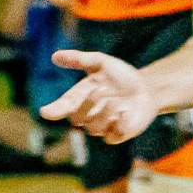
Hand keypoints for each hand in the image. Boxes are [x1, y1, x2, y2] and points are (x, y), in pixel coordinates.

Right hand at [39, 50, 158, 143]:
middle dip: (89, 103)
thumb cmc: (120, 76)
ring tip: (119, 99)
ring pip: (95, 128)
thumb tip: (54, 56)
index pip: (61, 107)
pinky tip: (125, 112)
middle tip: (102, 89)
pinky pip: (112, 136)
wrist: (146, 88)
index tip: (46, 112)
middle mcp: (87, 115)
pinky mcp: (116, 135)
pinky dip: (118, 124)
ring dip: (107, 110)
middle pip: (77, 118)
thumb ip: (79, 59)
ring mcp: (101, 127)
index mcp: (79, 98)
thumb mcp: (100, 62)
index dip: (53, 111)